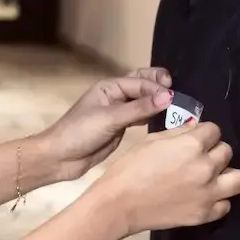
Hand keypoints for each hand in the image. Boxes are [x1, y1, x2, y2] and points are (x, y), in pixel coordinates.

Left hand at [32, 68, 173, 181]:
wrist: (60, 158)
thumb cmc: (79, 133)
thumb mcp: (110, 118)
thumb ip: (139, 108)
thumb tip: (168, 96)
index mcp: (110, 87)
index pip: (139, 81)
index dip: (157, 87)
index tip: (173, 97)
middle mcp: (116, 96)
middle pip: (143, 85)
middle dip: (160, 87)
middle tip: (179, 94)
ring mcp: (119, 112)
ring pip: (144, 102)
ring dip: (159, 102)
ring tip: (179, 108)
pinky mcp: (121, 128)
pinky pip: (142, 117)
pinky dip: (154, 117)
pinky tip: (167, 121)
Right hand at [92, 121, 239, 234]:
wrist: (119, 204)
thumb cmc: (129, 168)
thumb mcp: (151, 141)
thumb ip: (178, 133)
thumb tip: (195, 128)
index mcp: (192, 145)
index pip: (214, 130)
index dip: (203, 134)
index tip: (194, 140)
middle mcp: (207, 167)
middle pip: (227, 151)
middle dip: (213, 151)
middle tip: (198, 159)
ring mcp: (209, 193)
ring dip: (228, 175)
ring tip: (213, 178)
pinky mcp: (205, 214)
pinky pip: (226, 204)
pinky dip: (218, 200)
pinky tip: (203, 197)